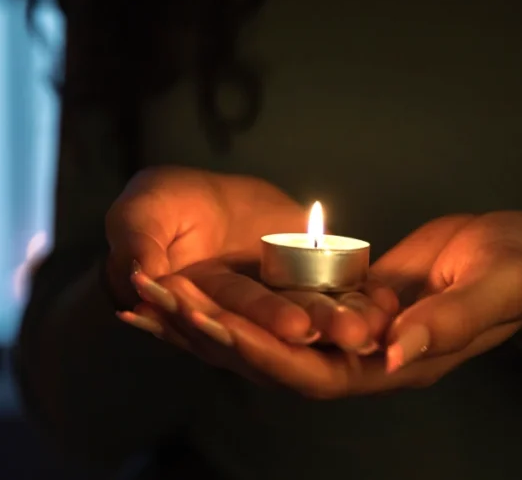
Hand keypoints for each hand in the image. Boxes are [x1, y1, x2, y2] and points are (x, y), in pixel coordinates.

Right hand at [106, 166, 397, 347]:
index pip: (209, 320)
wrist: (206, 193)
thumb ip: (138, 244)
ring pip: (308, 318)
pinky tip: (384, 303)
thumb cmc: (162, 205)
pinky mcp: (312, 286)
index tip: (252, 323)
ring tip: (358, 325)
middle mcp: (239, 319)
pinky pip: (339, 292)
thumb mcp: (139, 213)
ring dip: (332, 322)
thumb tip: (137, 279)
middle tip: (310, 328)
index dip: (227, 324)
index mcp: (191, 310)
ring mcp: (279, 305)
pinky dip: (361, 298)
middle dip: (288, 326)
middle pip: (264, 327)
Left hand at [118, 212, 521, 397]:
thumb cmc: (517, 268)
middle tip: (154, 301)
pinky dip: (242, 293)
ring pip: (271, 334)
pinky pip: (285, 303)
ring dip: (214, 317)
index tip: (207, 324)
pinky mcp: (345, 302)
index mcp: (394, 363)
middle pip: (274, 358)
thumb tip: (390, 353)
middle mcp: (364, 357)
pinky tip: (201, 274)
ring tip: (151, 292)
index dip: (258, 351)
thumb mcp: (491, 287)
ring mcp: (351, 331)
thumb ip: (447, 321)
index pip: (311, 371)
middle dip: (213, 334)